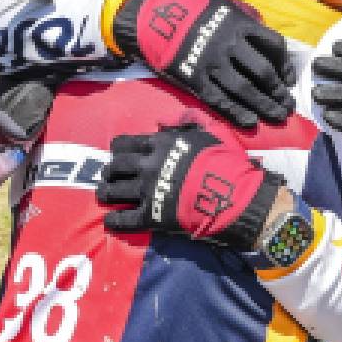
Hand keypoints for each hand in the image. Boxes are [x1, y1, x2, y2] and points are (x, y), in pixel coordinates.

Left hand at [101, 123, 284, 250]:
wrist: (235, 195)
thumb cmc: (227, 162)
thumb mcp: (211, 132)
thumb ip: (186, 121)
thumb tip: (162, 120)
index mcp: (161, 144)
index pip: (125, 143)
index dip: (118, 150)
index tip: (118, 155)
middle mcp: (148, 166)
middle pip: (114, 166)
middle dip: (109, 171)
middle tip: (111, 176)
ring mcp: (147, 191)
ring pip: (112, 191)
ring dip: (106, 193)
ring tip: (106, 196)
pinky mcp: (151, 216)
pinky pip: (123, 219)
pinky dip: (114, 220)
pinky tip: (111, 221)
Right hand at [112, 0, 295, 128]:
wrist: (155, 21)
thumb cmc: (195, 13)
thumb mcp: (224, 7)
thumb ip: (248, 21)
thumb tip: (270, 44)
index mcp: (239, 24)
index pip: (273, 45)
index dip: (285, 65)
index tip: (289, 80)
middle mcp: (228, 44)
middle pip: (263, 71)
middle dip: (278, 91)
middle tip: (288, 105)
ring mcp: (212, 64)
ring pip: (245, 89)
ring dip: (264, 105)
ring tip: (277, 116)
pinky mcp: (195, 80)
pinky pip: (220, 100)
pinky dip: (237, 112)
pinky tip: (251, 121)